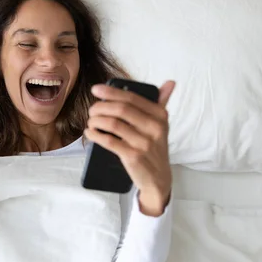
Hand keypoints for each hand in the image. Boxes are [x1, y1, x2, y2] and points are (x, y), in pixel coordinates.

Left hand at [84, 81, 175, 215]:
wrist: (159, 179)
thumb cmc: (155, 148)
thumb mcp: (161, 125)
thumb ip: (162, 102)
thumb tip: (170, 82)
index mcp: (160, 116)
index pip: (132, 98)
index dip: (111, 92)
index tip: (96, 89)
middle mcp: (154, 128)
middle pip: (120, 110)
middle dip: (100, 107)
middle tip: (92, 111)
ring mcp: (144, 143)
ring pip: (113, 124)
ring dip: (96, 121)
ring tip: (91, 122)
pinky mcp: (133, 157)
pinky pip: (109, 141)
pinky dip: (96, 135)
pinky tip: (90, 133)